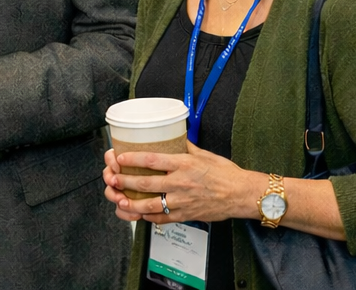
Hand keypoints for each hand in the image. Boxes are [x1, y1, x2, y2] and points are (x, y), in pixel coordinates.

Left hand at [102, 142, 262, 224]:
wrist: (242, 194)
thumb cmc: (226, 174)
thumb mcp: (204, 154)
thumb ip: (185, 148)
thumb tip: (173, 138)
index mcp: (184, 165)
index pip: (152, 160)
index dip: (133, 159)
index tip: (120, 157)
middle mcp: (181, 183)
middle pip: (146, 183)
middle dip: (126, 181)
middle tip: (113, 179)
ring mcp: (182, 201)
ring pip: (151, 204)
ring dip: (132, 203)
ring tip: (120, 200)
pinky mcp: (186, 215)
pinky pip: (163, 218)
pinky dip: (149, 217)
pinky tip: (140, 214)